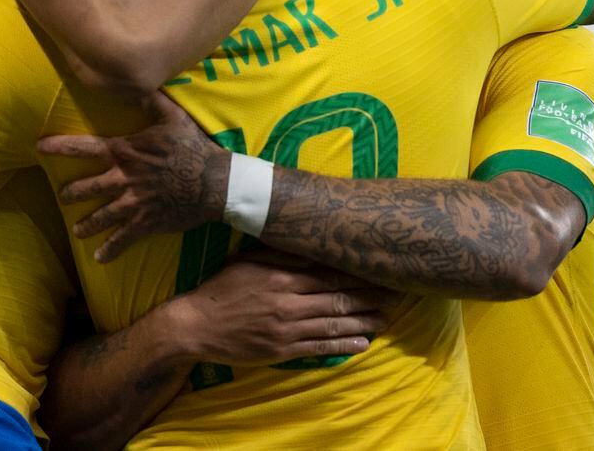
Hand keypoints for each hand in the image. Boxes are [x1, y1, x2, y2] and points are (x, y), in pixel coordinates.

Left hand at [37, 91, 229, 261]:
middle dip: (70, 193)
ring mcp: (132, 204)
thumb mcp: (173, 118)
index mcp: (125, 152)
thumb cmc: (193, 147)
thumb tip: (138, 81)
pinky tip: (100, 258)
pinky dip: (110, 250)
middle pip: (85, 188)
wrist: (213, 182)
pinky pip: (122, 240)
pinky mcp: (145, 223)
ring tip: (77, 230)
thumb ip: (152, 100)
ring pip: (99, 217)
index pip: (84, 147)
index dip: (59, 147)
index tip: (39, 147)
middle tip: (63, 196)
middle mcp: (122, 179)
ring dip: (85, 225)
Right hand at [169, 250, 395, 364]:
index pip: (329, 273)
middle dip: (369, 295)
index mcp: (282, 276)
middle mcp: (288, 302)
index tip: (380, 270)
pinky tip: (362, 342)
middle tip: (396, 293)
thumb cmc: (224, 287)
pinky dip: (343, 345)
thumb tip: (312, 244)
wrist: (197, 325)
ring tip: (387, 318)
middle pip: (338, 298)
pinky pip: (320, 347)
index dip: (357, 273)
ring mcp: (287, 329)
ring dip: (364, 321)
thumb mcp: (249, 260)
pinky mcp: (283, 350)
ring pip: (334, 324)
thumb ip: (282, 253)